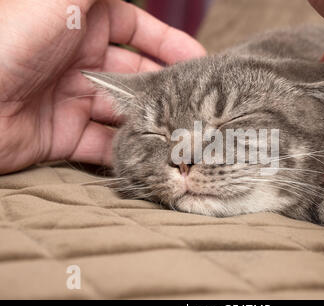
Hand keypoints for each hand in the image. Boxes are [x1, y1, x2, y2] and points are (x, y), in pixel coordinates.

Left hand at [0, 0, 204, 173]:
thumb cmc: (5, 42)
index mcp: (78, 25)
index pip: (135, 30)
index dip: (168, 43)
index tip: (198, 60)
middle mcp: (77, 62)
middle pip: (135, 75)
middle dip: (165, 87)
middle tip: (196, 104)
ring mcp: (70, 101)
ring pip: (122, 112)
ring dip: (149, 123)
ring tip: (180, 134)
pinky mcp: (61, 137)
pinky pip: (101, 144)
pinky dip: (124, 152)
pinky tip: (148, 156)